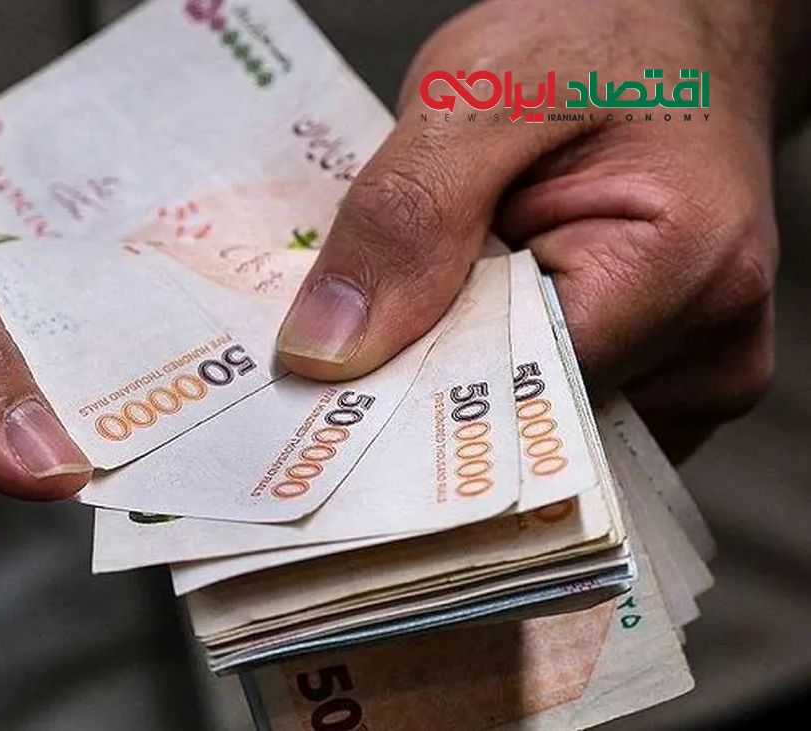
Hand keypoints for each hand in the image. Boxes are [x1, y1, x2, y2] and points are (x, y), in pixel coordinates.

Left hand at [276, 0, 794, 458]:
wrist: (668, 24)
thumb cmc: (597, 37)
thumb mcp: (480, 91)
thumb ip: (407, 216)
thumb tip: (329, 351)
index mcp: (684, 273)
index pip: (514, 392)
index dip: (413, 384)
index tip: (329, 380)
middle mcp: (711, 346)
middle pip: (525, 417)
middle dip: (434, 377)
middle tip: (358, 329)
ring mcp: (695, 368)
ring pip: (534, 413)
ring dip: (466, 361)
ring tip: (440, 288)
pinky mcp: (668, 371)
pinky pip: (555, 395)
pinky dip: (500, 357)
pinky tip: (478, 303)